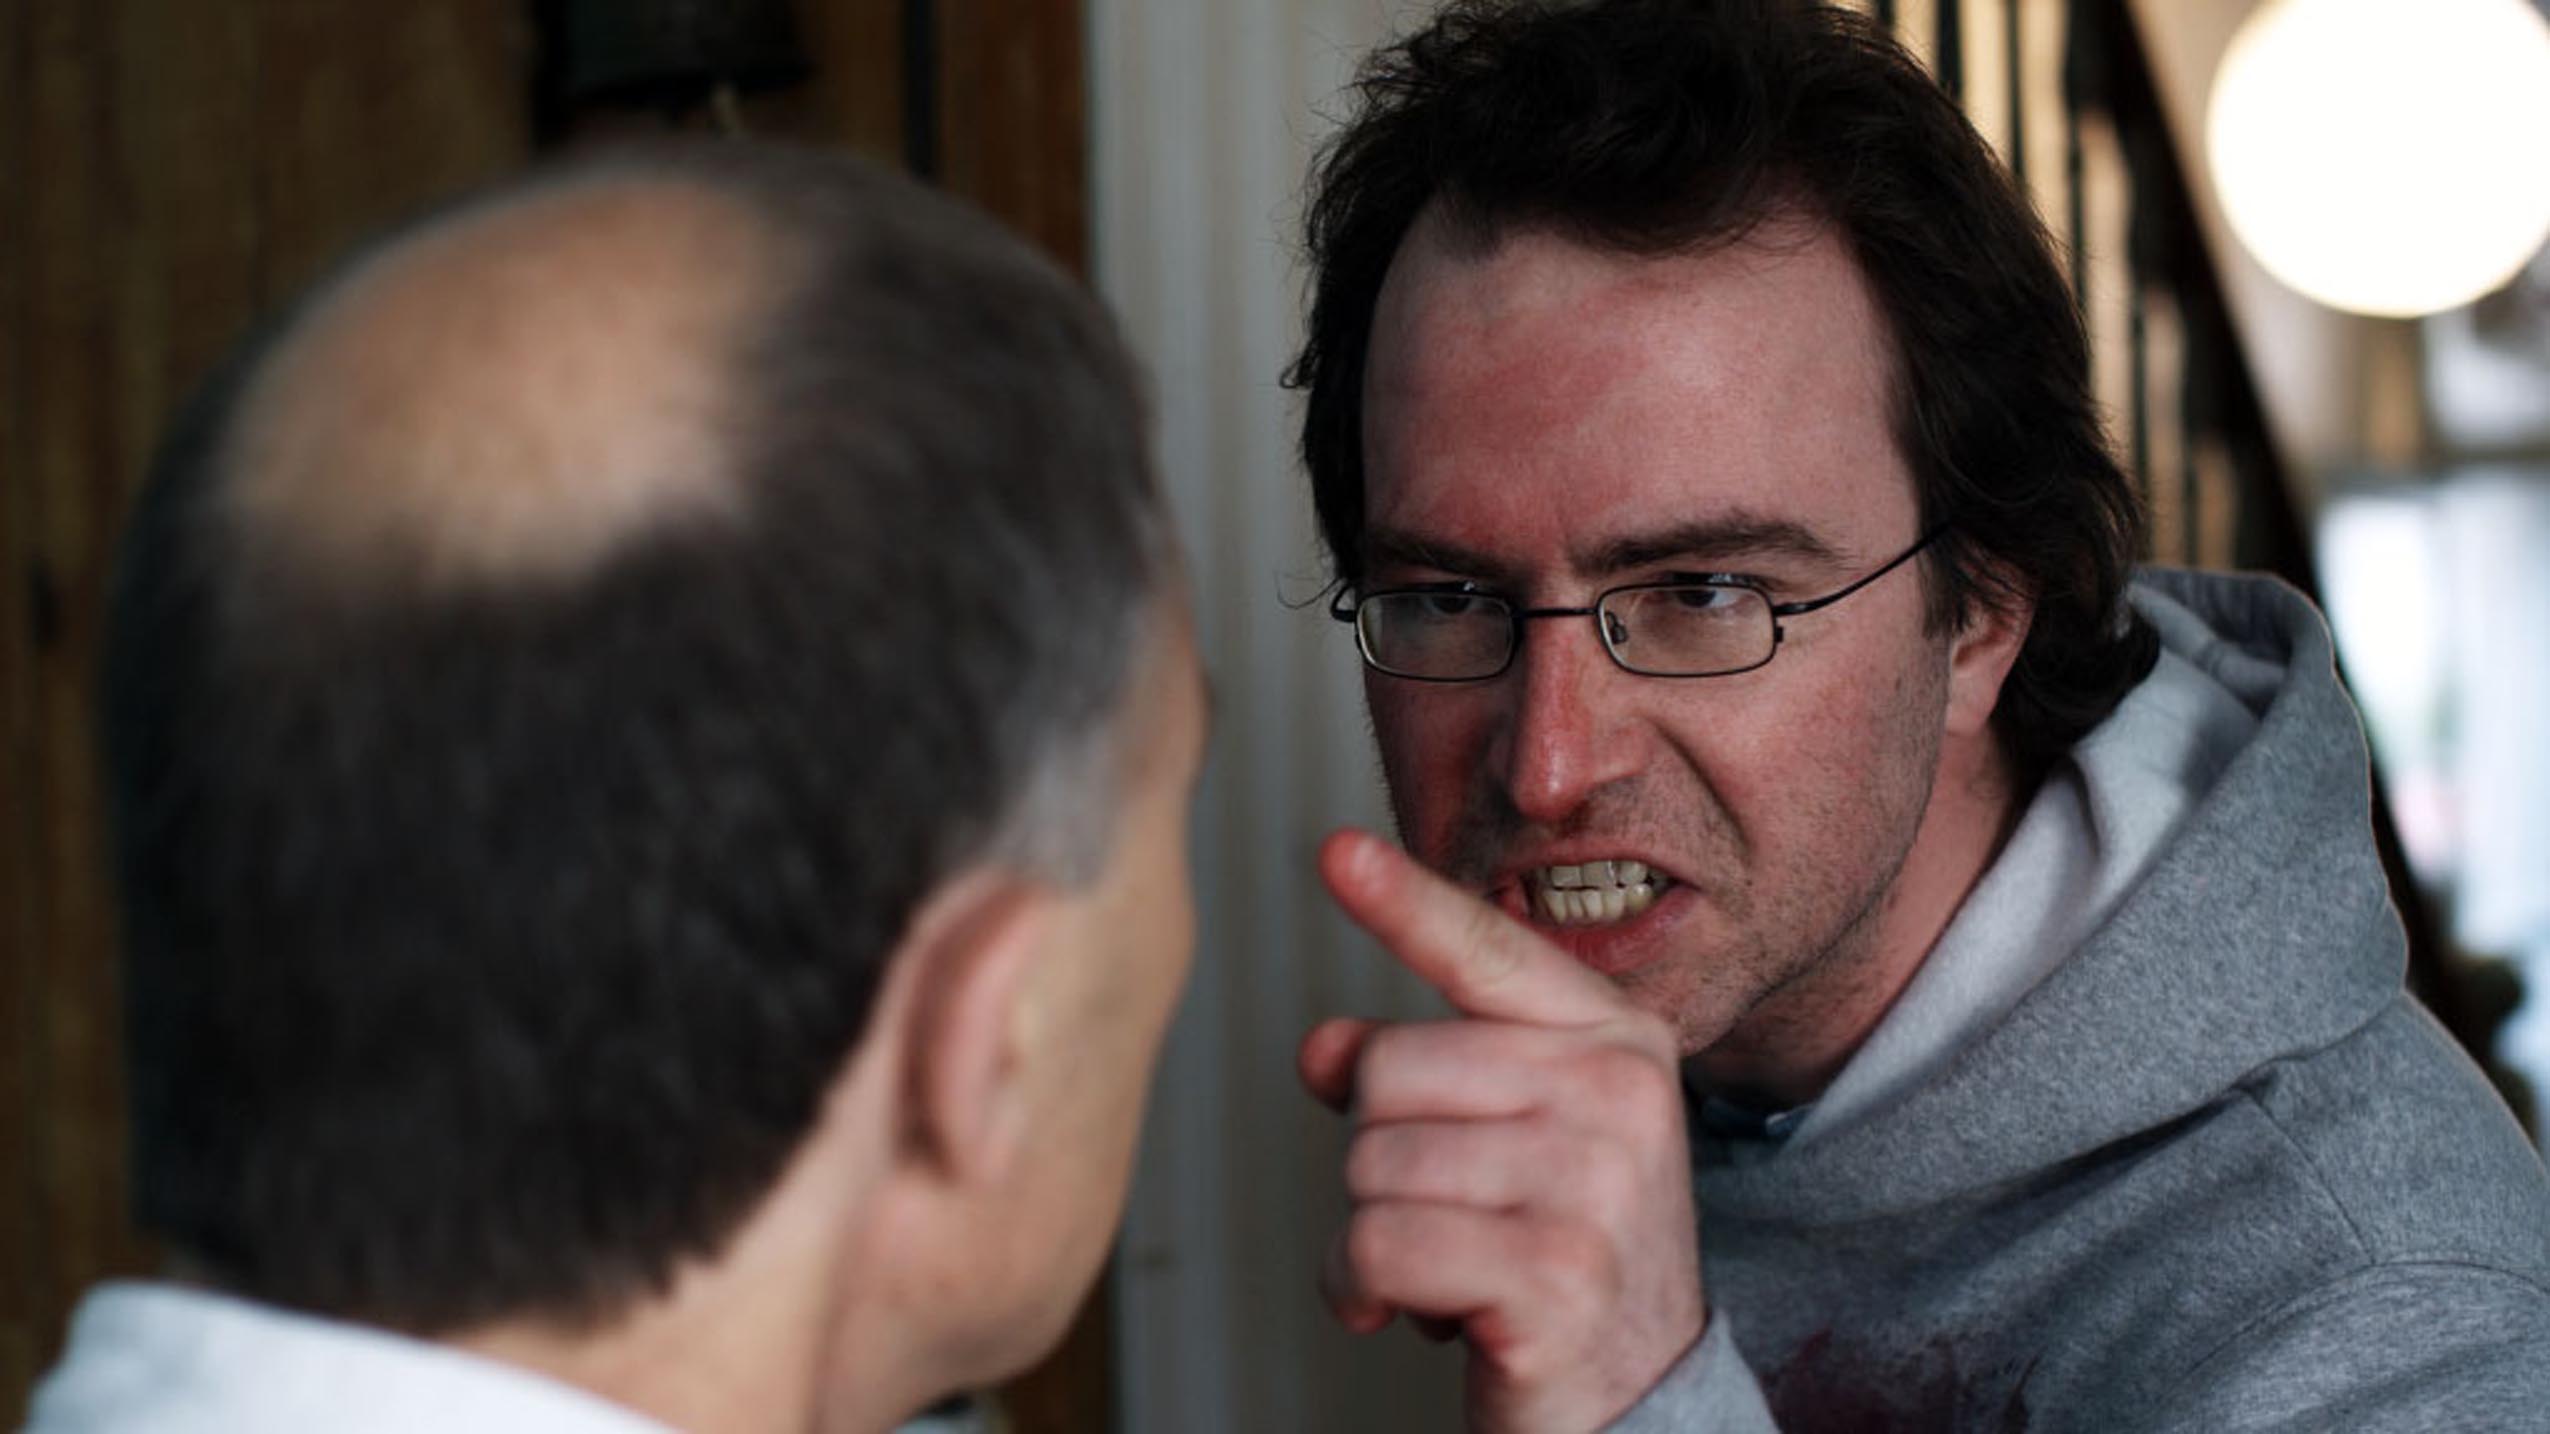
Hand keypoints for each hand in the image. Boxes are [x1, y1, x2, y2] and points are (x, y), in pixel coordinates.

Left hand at [1299, 829, 1705, 1433]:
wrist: (1639, 1405)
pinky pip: (1377, 1244)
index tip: (1334, 851)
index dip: (1406, 904)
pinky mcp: (1555, 1273)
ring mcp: (1594, 1183)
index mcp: (1615, 1042)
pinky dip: (1363, 1290)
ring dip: (1370, 1236)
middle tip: (1448, 1218)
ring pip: (1372, 1162)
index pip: (1488, 955)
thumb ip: (1420, 1076)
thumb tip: (1323, 1047)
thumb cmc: (1556, 1258)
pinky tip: (1420, 1317)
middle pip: (1389, 1070)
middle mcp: (1617, 1095)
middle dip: (1379, 1157)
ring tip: (1443, 1270)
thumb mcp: (1500, 1144)